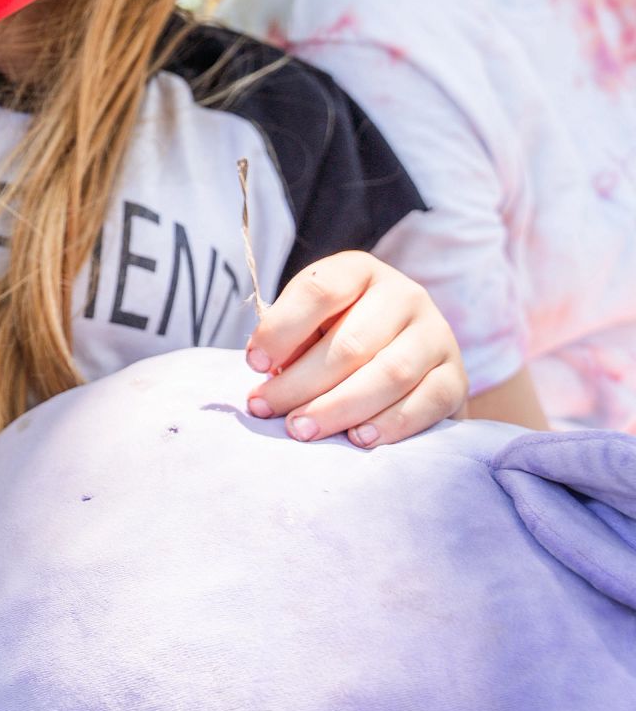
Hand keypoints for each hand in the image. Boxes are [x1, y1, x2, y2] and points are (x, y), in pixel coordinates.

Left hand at [244, 251, 466, 446]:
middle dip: (301, 382)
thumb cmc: (339, 336)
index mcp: (358, 271)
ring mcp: (436, 334)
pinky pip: (425, 402)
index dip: (281, 329)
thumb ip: (291, 339)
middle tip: (266, 409)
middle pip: (351, 342)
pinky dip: (389, 424)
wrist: (407, 357)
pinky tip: (357, 439)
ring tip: (302, 430)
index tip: (254, 364)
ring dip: (338, 408)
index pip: (319, 290)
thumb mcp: (311, 324)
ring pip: (389, 374)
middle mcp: (404, 295)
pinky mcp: (456, 376)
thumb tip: (267, 374)